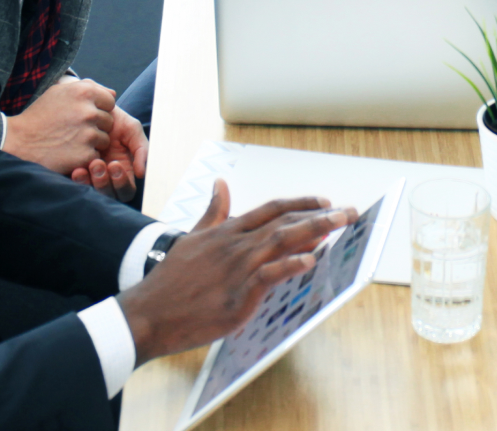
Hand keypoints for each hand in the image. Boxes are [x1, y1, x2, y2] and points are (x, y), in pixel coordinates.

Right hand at [2, 77, 115, 174]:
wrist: (19, 142)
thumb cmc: (40, 116)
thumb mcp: (59, 93)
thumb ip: (87, 88)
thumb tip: (113, 93)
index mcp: (84, 92)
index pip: (110, 101)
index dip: (98, 109)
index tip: (82, 115)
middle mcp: (88, 111)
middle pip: (109, 121)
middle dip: (96, 126)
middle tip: (73, 130)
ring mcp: (88, 134)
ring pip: (105, 139)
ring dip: (92, 142)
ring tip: (70, 141)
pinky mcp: (85, 154)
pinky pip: (96, 155)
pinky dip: (85, 156)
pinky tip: (69, 152)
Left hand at [71, 105, 147, 200]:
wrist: (91, 108)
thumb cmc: (114, 119)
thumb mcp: (132, 129)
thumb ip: (141, 150)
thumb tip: (142, 174)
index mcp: (124, 171)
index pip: (126, 191)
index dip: (122, 183)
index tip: (115, 164)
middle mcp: (107, 178)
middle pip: (109, 196)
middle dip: (105, 183)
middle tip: (98, 163)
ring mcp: (90, 177)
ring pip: (93, 193)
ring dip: (92, 182)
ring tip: (91, 163)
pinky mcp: (74, 173)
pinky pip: (76, 187)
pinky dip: (78, 181)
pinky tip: (77, 169)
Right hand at [118, 179, 354, 362]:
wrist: (148, 314)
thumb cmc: (170, 281)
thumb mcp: (192, 238)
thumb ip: (212, 212)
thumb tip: (220, 183)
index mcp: (226, 232)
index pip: (271, 209)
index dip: (301, 203)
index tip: (325, 201)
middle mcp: (235, 245)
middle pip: (283, 222)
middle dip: (319, 215)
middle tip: (347, 212)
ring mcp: (236, 269)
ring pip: (281, 241)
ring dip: (314, 231)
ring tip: (338, 225)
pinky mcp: (237, 295)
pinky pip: (269, 275)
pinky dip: (290, 265)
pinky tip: (310, 260)